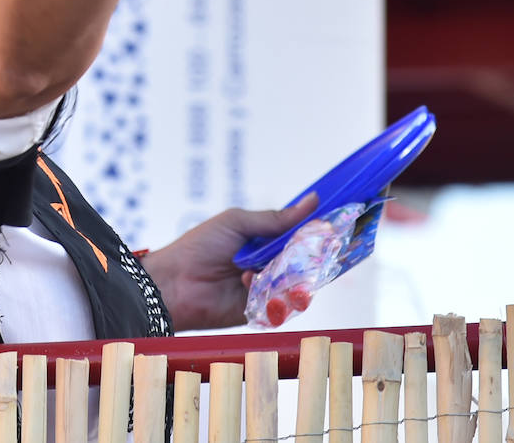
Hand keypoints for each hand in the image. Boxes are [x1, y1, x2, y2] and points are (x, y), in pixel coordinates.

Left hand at [141, 192, 318, 331]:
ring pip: (299, 284)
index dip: (318, 232)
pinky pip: (284, 306)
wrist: (175, 283)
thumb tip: (313, 201)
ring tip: (271, 267)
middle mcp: (270, 266)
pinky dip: (275, 295)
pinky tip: (252, 282)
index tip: (338, 224)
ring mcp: (268, 289)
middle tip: (313, 248)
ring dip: (290, 276)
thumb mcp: (238, 223)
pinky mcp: (263, 312)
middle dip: (311, 256)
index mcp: (265, 242)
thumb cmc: (200, 246)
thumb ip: (276, 219)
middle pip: (306, 262)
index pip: (301, 237)